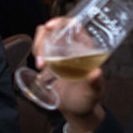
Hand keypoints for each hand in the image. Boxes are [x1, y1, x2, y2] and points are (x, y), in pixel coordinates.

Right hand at [31, 18, 104, 132]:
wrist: (75, 110)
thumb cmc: (87, 99)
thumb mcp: (93, 92)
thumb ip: (94, 84)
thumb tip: (96, 73)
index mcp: (85, 49)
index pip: (73, 26)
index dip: (61, 22)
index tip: (50, 26)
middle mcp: (71, 48)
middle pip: (54, 30)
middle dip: (43, 39)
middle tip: (42, 59)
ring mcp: (59, 54)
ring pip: (44, 38)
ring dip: (38, 47)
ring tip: (41, 65)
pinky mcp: (49, 61)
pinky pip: (39, 50)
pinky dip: (35, 54)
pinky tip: (39, 67)